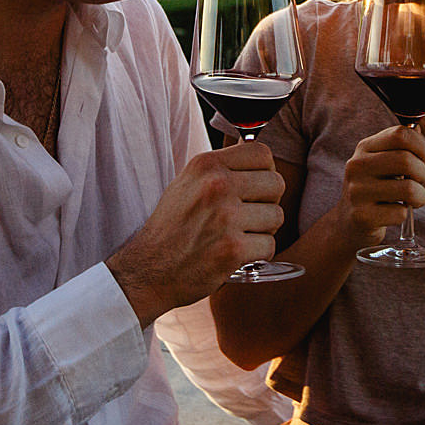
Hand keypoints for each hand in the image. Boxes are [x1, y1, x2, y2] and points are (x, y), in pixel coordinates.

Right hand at [108, 141, 284, 326]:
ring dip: (263, 231)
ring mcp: (226, 217)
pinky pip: (270, 245)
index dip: (265, 172)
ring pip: (276, 216)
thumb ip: (223, 169)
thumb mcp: (188, 183)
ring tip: (238, 236)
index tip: (256, 188)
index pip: (262, 153)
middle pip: (276, 184)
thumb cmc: (172, 227)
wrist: (148, 270)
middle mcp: (216, 186)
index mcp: (206, 165)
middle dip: (268, 202)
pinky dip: (257, 255)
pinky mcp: (233, 249)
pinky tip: (236, 255)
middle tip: (249, 217)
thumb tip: (262, 158)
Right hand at [340, 126, 424, 245]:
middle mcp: (357, 166)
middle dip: (423, 173)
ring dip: (420, 196)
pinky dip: (404, 214)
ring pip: (409, 189)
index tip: (423, 159)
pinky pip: (400, 213)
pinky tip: (394, 213)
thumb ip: (400, 145)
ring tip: (413, 199)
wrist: (348, 222)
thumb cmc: (375, 188)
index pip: (400, 134)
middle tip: (419, 182)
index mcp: (364, 147)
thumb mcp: (381, 161)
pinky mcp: (362, 216)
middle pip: (406, 160)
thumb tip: (417, 129)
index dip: (421, 146)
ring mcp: (357, 192)